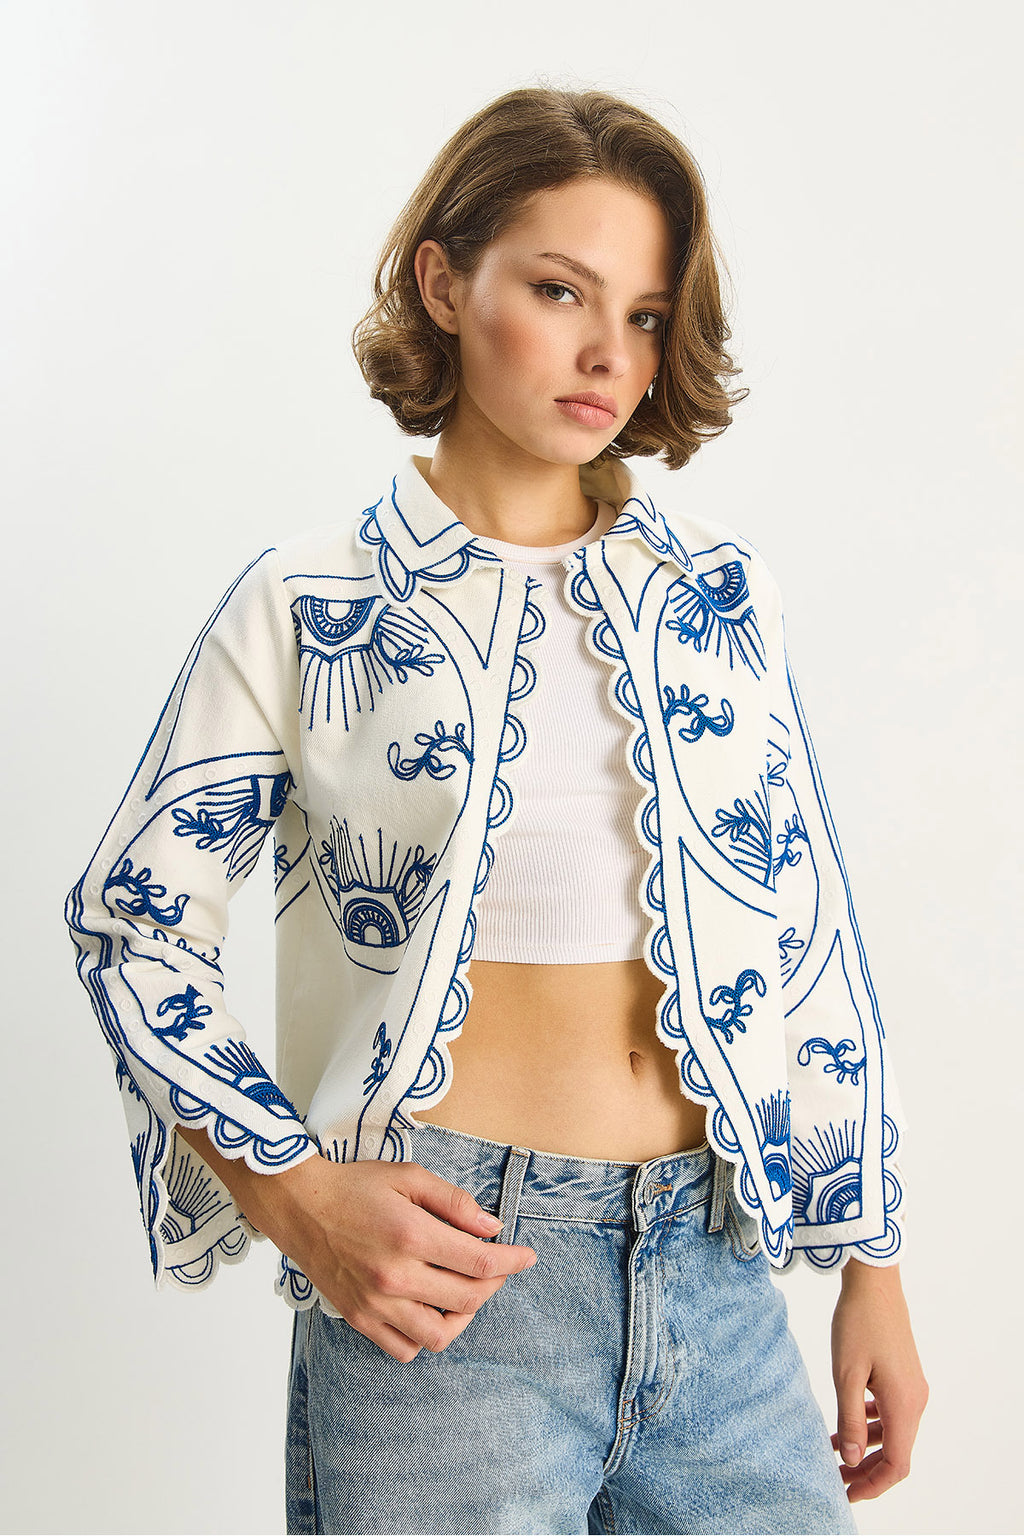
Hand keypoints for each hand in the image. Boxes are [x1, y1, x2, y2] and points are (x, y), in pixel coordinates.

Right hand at [176, 1125, 536, 1362]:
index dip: (512, 1262)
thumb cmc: (355, 1186)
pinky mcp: (359, 1319)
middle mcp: (395, 1276)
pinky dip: (425, 1336)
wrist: (300, 1205)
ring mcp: (375, 1304)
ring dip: (463, 1317)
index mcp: (411, 1236)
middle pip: (468, 1300)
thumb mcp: (409, 1176)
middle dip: (495, 1284)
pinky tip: (431, 1310)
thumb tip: (493, 1228)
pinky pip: (404, 1348)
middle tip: (498, 1268)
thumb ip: (455, 1203)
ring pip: (439, 1335)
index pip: (480, 1262)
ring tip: (465, 1292)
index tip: (527, 1257)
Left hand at [830, 1259, 927, 1501]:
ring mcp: (912, 1387)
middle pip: (897, 1453)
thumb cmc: (857, 1323)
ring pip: (893, 1433)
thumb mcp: (845, 1373)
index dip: (874, 1485)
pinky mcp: (904, 1376)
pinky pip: (891, 1413)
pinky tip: (846, 1423)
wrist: (874, 1282)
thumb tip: (851, 1459)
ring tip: (833, 1453)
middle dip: (867, 1471)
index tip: (847, 1492)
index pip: (897, 1464)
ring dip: (867, 1448)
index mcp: (903, 1404)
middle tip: (836, 1479)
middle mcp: (915, 1400)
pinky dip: (870, 1425)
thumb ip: (848, 1419)